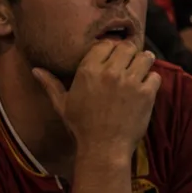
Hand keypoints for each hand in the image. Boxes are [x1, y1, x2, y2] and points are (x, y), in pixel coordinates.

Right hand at [32, 41, 159, 158]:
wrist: (103, 148)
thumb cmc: (81, 126)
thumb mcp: (62, 104)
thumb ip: (51, 84)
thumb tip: (36, 70)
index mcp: (88, 71)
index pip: (106, 44)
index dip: (111, 48)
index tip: (113, 56)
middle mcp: (110, 72)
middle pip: (127, 47)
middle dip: (129, 53)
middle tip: (129, 62)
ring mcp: (130, 82)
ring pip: (145, 57)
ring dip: (144, 61)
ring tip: (141, 69)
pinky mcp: (146, 94)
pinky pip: (156, 75)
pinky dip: (152, 79)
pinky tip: (146, 87)